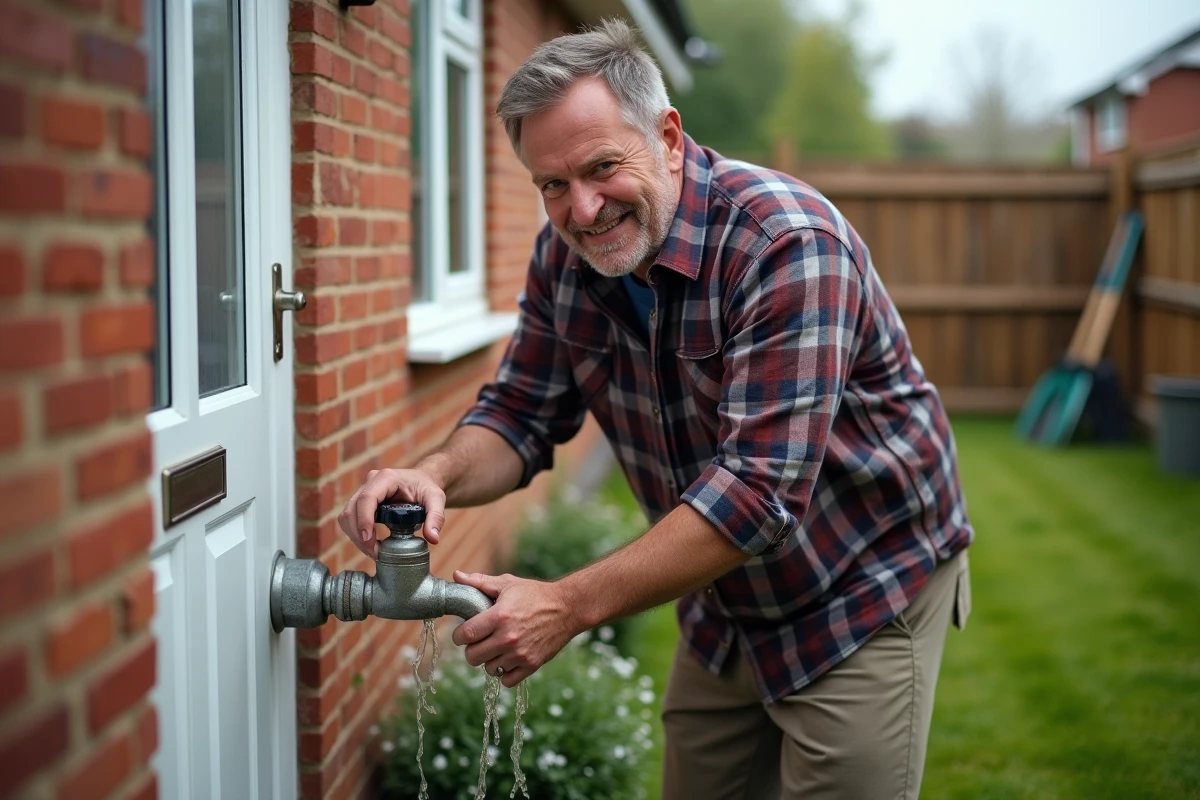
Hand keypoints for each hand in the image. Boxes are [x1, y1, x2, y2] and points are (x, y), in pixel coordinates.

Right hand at [337, 468, 447, 559]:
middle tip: (375, 553)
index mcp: (386, 478)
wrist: (421, 482)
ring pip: (347, 516)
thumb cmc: (426, 488)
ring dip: (356, 537)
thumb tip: (432, 538)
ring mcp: (363, 491)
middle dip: (359, 535)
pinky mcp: (360, 502)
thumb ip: (436, 517)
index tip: (369, 540)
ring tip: (374, 552)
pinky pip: (350, 520)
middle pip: (352, 509)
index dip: (364, 519)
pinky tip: (371, 545)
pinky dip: (357, 535)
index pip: (367, 498)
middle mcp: (371, 482)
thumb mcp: (436, 499)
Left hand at [451, 572, 580, 687]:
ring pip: (489, 669)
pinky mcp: (531, 665)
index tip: (463, 633)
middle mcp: (508, 637)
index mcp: (499, 616)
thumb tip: (457, 576)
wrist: (568, 608)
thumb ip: (480, 582)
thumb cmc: (535, 594)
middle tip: (480, 641)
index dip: (459, 636)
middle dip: (472, 649)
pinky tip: (508, 659)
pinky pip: (507, 680)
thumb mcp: (508, 584)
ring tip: (497, 648)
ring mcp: (520, 653)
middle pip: (472, 657)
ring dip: (490, 660)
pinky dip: (505, 673)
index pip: (465, 635)